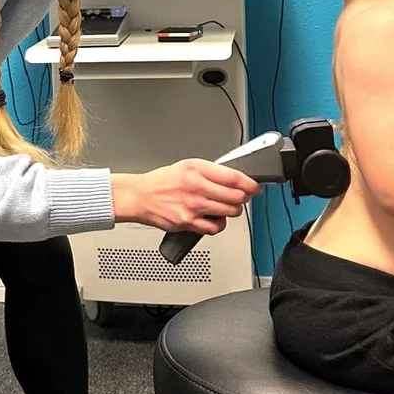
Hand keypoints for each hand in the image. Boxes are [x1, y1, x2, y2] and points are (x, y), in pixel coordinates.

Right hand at [111, 158, 260, 234]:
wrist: (139, 197)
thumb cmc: (161, 182)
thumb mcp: (185, 167)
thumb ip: (210, 172)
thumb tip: (235, 180)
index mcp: (196, 169)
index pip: (234, 177)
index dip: (250, 184)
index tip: (255, 187)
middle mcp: (195, 186)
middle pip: (237, 197)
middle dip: (242, 199)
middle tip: (239, 198)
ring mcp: (193, 205)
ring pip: (230, 212)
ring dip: (232, 211)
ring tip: (223, 207)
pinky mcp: (188, 222)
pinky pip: (217, 227)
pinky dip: (218, 224)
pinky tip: (211, 218)